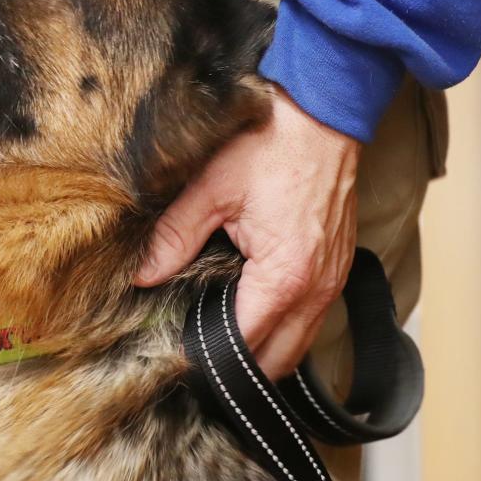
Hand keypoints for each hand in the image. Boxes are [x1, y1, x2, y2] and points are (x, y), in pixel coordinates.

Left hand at [135, 85, 360, 379]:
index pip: (243, 346)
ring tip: (220, 340)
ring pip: (298, 345)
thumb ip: (174, 236)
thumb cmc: (271, 143)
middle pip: (276, 361)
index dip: (208, 358)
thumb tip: (143, 275)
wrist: (324, 112)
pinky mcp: (337, 268)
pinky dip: (284, 328)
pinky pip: (311, 319)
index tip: (177, 358)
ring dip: (263, 350)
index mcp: (284, 277)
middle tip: (195, 356)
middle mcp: (316, 290)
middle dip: (237, 368)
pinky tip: (252, 311)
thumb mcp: (211, 188)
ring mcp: (332, 281)